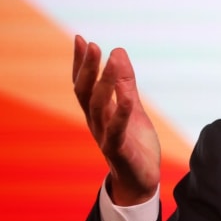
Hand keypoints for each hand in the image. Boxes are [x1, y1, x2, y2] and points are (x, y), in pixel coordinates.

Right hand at [73, 35, 160, 205]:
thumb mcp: (133, 108)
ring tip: (111, 60)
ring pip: (100, 108)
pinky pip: (118, 130)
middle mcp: (97, 123)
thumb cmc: (135, 143)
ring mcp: (105, 137)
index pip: (84, 84)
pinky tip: (128, 95)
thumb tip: (118, 52)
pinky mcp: (119, 150)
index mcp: (98, 113)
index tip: (80, 39)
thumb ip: (126, 84)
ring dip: (104, 83)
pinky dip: (122, 111)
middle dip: (86, 68)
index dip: (80, 63)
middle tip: (90, 45)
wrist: (141, 181)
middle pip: (86, 93)